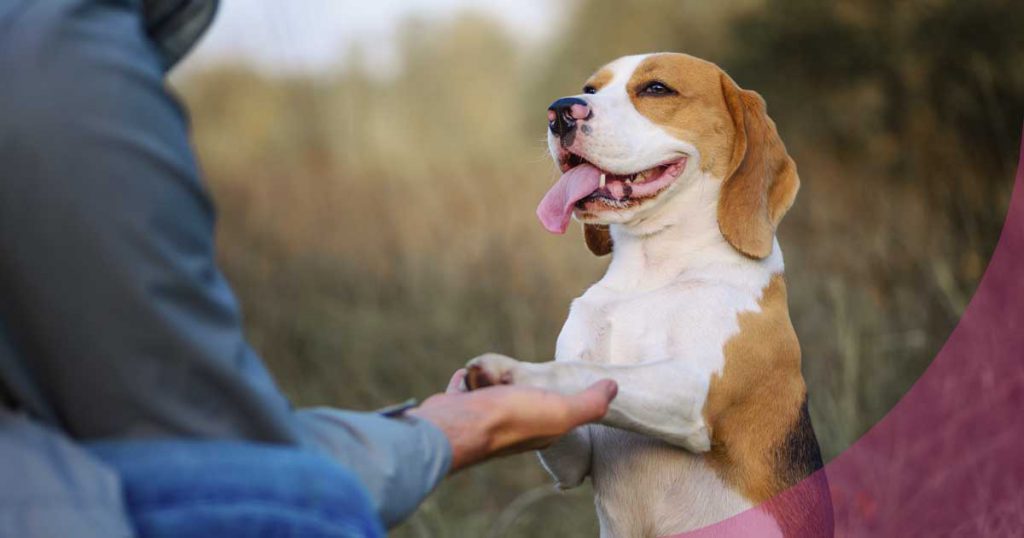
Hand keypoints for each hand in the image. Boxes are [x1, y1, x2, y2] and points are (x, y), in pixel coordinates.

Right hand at [408, 368, 616, 472]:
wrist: (457, 425)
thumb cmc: (511, 418)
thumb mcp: (561, 411)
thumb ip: (590, 404)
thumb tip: (614, 387)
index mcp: (540, 430)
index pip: (556, 413)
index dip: (561, 398)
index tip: (562, 382)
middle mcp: (512, 428)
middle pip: (521, 401)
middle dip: (522, 387)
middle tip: (523, 374)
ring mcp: (482, 418)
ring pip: (492, 394)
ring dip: (493, 381)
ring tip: (495, 372)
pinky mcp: (458, 408)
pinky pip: (465, 390)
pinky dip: (467, 381)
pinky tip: (468, 374)